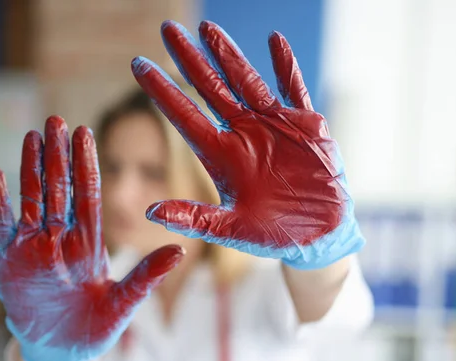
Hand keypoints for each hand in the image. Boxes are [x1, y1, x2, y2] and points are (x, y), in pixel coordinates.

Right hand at [0, 116, 183, 360]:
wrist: (60, 350)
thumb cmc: (95, 328)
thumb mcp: (123, 303)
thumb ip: (147, 276)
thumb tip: (181, 250)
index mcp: (90, 243)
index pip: (88, 195)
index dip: (86, 164)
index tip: (86, 133)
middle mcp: (62, 237)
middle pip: (59, 188)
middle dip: (58, 155)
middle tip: (56, 119)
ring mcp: (34, 245)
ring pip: (32, 197)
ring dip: (30, 167)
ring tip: (31, 135)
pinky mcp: (9, 259)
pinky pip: (2, 225)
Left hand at [131, 21, 363, 269]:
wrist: (317, 236)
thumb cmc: (272, 235)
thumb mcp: (230, 229)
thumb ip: (193, 218)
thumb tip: (149, 212)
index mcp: (221, 156)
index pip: (184, 115)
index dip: (161, 90)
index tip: (138, 64)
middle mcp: (242, 134)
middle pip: (210, 88)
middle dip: (189, 59)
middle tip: (167, 29)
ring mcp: (273, 126)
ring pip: (246, 81)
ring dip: (229, 55)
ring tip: (208, 28)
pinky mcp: (305, 126)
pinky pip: (295, 90)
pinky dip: (286, 68)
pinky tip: (274, 42)